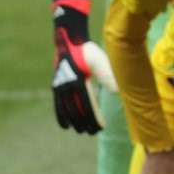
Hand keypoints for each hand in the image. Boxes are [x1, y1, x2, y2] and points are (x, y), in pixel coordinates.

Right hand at [51, 0, 101, 134]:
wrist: (69, 40)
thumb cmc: (87, 50)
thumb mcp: (100, 60)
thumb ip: (108, 75)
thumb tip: (117, 91)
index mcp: (78, 80)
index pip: (87, 104)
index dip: (93, 117)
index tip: (101, 127)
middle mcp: (66, 85)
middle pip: (76, 109)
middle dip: (85, 122)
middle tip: (94, 133)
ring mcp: (59, 86)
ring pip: (66, 109)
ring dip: (74, 121)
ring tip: (81, 131)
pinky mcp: (56, 86)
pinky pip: (57, 104)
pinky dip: (61, 115)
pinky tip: (65, 125)